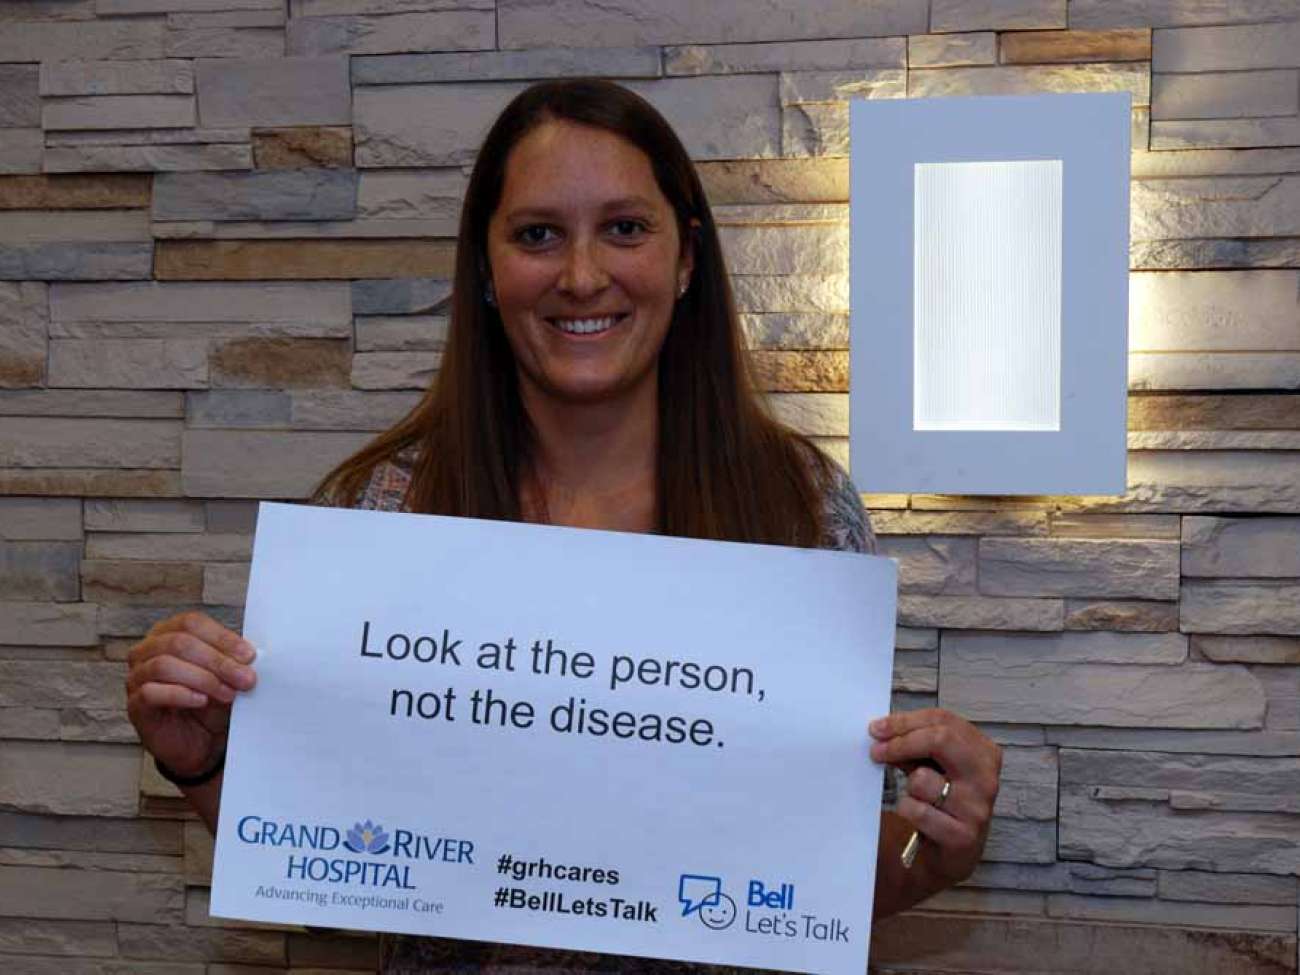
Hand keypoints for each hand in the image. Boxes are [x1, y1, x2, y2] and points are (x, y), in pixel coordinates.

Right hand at [125, 611, 256, 778]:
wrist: (200, 742)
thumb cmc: (211, 703)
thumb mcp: (227, 677)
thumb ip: (233, 661)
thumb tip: (249, 655)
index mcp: (169, 632)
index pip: (191, 623)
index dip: (222, 637)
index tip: (249, 655)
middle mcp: (147, 650)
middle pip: (179, 643)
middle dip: (218, 661)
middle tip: (245, 679)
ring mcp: (137, 677)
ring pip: (164, 665)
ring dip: (203, 678)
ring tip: (228, 693)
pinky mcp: (135, 705)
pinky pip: (151, 692)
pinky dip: (180, 694)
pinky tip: (201, 701)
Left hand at [869, 708, 1001, 883]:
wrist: (951, 852)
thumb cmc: (941, 800)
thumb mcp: (934, 766)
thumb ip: (917, 745)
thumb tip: (883, 731)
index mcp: (984, 751)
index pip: (943, 721)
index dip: (905, 721)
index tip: (877, 728)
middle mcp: (986, 777)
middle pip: (940, 739)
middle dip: (901, 742)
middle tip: (876, 751)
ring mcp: (977, 807)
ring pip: (922, 779)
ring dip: (907, 786)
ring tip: (915, 796)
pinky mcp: (963, 836)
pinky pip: (918, 811)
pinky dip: (907, 810)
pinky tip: (915, 816)